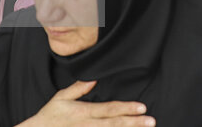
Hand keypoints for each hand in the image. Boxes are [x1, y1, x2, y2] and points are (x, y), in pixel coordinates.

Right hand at [19, 80, 153, 126]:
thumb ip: (78, 88)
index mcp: (84, 112)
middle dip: (134, 122)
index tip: (142, 107)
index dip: (126, 108)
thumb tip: (94, 79)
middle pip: (115, 124)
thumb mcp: (61, 97)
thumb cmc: (50, 115)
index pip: (109, 110)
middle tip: (152, 120)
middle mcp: (88, 125)